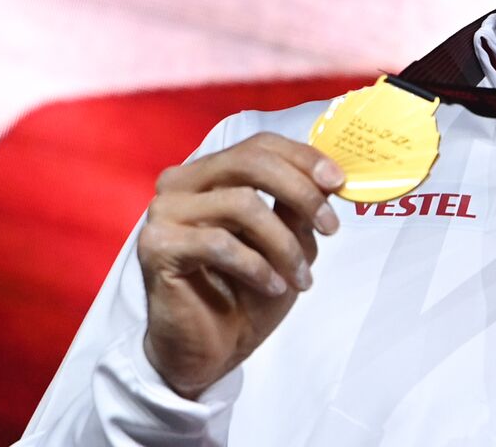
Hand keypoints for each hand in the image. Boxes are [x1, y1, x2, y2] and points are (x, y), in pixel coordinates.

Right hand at [136, 131, 344, 398]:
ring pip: (241, 204)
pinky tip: (273, 286)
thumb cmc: (246, 292)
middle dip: (301, 193)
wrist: (211, 351)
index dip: (304, 158)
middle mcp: (180, 183)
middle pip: (250, 162)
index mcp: (209, 173)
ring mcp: (164, 212)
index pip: (260, 145)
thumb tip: (328, 176)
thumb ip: (296, 206)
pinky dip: (257, 266)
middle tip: (332, 227)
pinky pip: (220, 243)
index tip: (339, 182)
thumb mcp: (285, 241)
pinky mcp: (156, 246)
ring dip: (284, 244)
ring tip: (302, 277)